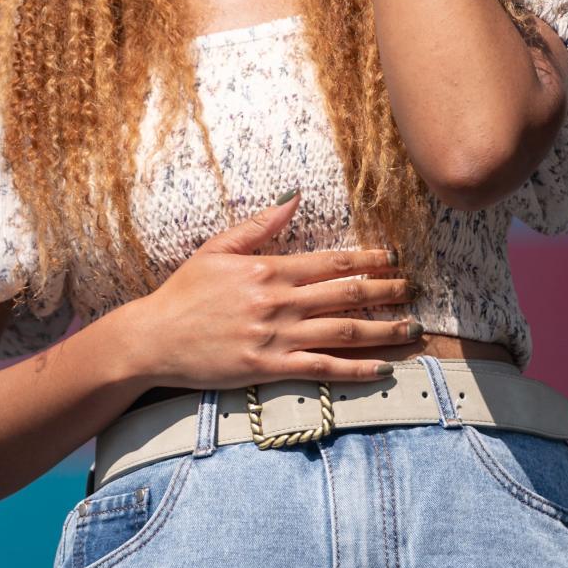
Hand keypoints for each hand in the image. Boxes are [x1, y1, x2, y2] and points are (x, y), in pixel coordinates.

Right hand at [127, 189, 420, 390]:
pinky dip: (357, 369)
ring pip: (344, 332)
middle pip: (347, 295)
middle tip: (414, 291)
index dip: (369, 260)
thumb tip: (294, 197)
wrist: (152, 339)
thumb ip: (258, 227)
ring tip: (414, 328)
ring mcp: (276, 337)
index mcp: (269, 270)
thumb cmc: (182, 294)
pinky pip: (323, 368)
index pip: (332, 262)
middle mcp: (279, 302)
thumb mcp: (216, 250)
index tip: (394, 259)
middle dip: (387, 292)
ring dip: (384, 330)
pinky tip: (383, 369)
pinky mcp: (269, 368)